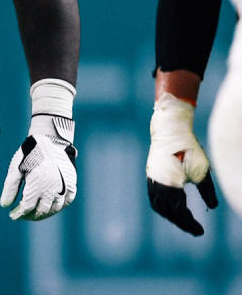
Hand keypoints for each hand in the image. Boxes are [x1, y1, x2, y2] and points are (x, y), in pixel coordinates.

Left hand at [0, 114, 77, 220]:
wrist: (50, 141)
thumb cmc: (30, 153)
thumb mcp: (16, 168)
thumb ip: (10, 187)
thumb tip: (5, 206)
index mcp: (38, 183)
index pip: (27, 207)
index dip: (19, 214)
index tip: (12, 215)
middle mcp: (53, 188)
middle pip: (41, 211)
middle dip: (30, 216)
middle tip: (21, 215)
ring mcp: (64, 188)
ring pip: (54, 209)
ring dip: (42, 214)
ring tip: (32, 213)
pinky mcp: (71, 186)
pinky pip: (65, 203)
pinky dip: (56, 208)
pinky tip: (47, 207)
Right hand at [147, 93, 217, 235]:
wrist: (170, 131)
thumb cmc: (189, 150)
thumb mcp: (203, 172)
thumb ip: (207, 191)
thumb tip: (212, 207)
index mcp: (171, 185)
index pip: (179, 213)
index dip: (190, 224)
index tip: (201, 232)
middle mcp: (157, 185)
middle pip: (167, 213)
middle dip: (181, 222)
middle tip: (194, 229)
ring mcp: (152, 180)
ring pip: (158, 206)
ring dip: (170, 216)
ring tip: (183, 220)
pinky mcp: (151, 176)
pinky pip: (154, 197)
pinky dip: (163, 206)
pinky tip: (172, 207)